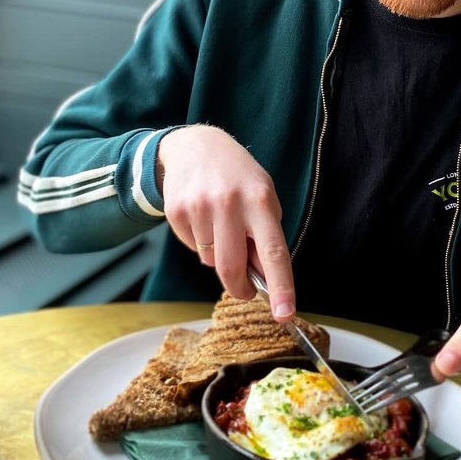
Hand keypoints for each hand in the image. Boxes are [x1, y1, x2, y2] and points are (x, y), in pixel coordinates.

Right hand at [157, 126, 293, 319]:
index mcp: (260, 201)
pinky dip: (199, 242)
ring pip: (210, 260)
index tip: (284, 313)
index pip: (274, 252)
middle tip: (244, 290)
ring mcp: (199, 207)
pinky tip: (202, 218)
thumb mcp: (262, 197)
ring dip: (218, 255)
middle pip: (232, 268)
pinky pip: (191, 247)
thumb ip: (264, 236)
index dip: (280, 287)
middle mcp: (229, 204)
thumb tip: (261, 279)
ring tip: (220, 225)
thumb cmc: (238, 178)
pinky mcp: (176, 211)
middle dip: (239, 288)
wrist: (196, 146)